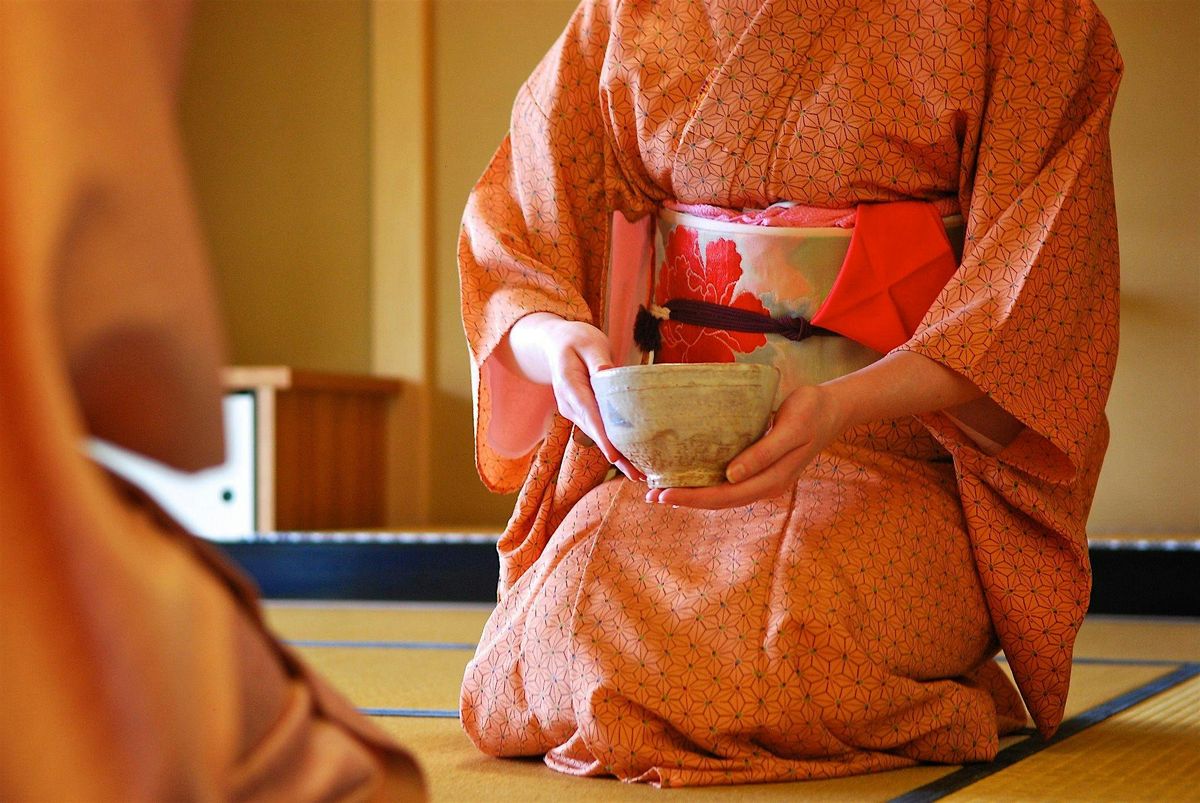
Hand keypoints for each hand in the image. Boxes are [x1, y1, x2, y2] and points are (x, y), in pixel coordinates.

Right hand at [503, 313, 644, 481]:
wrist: (555, 343)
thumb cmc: (576, 339)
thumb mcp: (588, 342)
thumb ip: (598, 358)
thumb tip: (607, 372)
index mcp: (569, 385)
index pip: (588, 414)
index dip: (602, 437)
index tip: (614, 456)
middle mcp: (569, 404)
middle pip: (594, 433)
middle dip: (615, 455)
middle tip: (638, 475)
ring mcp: (573, 411)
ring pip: (597, 436)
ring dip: (617, 455)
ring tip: (640, 474)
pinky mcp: (581, 414)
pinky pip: (598, 430)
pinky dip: (613, 444)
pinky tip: (630, 458)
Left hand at [645, 384, 848, 508]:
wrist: (832, 409)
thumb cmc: (811, 412)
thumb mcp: (790, 428)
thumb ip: (763, 452)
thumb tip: (731, 476)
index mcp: (772, 479)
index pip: (725, 495)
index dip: (694, 497)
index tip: (665, 493)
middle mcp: (765, 485)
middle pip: (720, 500)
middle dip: (686, 499)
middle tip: (652, 495)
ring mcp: (763, 480)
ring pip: (723, 496)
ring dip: (694, 495)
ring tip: (662, 491)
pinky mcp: (759, 470)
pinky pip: (729, 484)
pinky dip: (707, 484)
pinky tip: (688, 479)